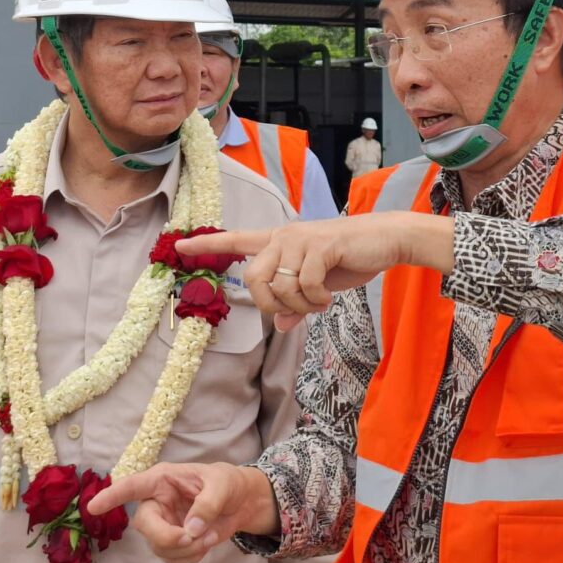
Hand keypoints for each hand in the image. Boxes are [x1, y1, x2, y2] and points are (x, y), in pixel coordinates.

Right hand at [88, 462, 277, 562]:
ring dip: (186, 550)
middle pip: (145, 526)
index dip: (111, 497)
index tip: (92, 508)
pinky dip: (190, 558)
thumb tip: (190, 530)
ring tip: (209, 536)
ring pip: (159, 547)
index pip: (131, 487)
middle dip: (167, 537)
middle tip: (193, 538)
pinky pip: (172, 559)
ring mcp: (163, 525)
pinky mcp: (172, 542)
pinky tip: (205, 545)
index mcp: (162, 481)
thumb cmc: (227, 484)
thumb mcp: (222, 487)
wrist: (242, 503)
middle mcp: (157, 503)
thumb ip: (207, 505)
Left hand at [179, 215, 452, 324]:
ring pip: (279, 285)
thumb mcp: (317, 287)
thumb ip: (295, 304)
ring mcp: (300, 239)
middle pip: (252, 278)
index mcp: (277, 241)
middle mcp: (283, 236)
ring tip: (317, 304)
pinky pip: (305, 285)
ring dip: (299, 306)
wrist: (384, 240)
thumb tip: (279, 326)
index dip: (206, 245)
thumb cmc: (348, 260)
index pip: (235, 240)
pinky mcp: (320, 245)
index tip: (178, 245)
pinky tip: (328, 298)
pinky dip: (316, 301)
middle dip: (270, 304)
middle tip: (294, 313)